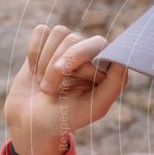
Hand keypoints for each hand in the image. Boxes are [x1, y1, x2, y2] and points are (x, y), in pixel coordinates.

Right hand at [3, 25, 128, 154]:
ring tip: (45, 85)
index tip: (66, 75)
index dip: (81, 58)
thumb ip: (115, 85)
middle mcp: (90, 53)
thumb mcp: (95, 108)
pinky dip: (34, 52)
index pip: (101, 45)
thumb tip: (122, 59)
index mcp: (106, 68)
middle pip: (75, 39)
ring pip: (60, 33)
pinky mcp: (47, 42)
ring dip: (45, 63)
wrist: (31, 123)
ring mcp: (69, 46)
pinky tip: (35, 71)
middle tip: (48, 90)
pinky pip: (41, 32)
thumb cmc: (66, 118)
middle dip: (59, 65)